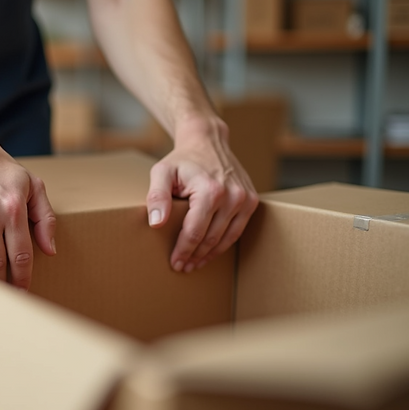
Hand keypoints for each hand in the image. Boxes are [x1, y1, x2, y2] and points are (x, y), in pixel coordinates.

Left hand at [146, 117, 258, 272]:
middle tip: (182, 267)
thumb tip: (156, 223)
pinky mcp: (252, 200)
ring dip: (210, 254)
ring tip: (195, 264)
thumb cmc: (182, 159)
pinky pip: (237, 230)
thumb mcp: (161, 172)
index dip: (184, 250)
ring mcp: (245, 199)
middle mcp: (233, 196)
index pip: (195, 231)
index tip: (175, 263)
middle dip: (195, 256)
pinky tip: (209, 251)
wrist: (208, 141)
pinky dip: (223, 243)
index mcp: (211, 190)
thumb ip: (157, 196)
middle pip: (212, 238)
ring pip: (227, 238)